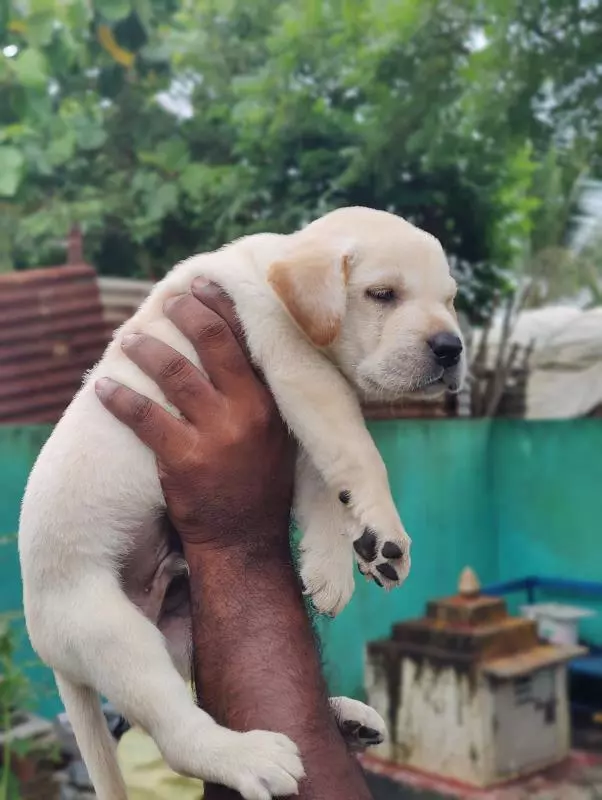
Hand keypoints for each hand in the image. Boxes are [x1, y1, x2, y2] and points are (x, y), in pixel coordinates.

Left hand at [95, 280, 295, 552]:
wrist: (245, 540)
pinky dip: (119, 399)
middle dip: (188, 313)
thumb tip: (241, 356)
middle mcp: (247, 411)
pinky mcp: (183, 458)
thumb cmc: (260, 486)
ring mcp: (215, 434)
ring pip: (175, 373)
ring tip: (127, 340)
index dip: (223, 306)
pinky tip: (102, 387)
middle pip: (214, 343)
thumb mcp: (276, 437)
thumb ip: (263, 398)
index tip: (203, 285)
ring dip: (146, 349)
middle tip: (169, 300)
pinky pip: (145, 417)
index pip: (248, 340)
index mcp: (270, 402)